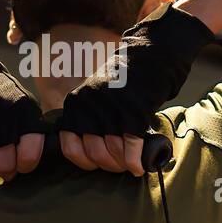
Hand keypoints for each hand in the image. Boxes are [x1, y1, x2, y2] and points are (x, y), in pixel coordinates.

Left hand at [58, 3, 215, 174]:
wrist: (152, 55)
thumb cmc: (124, 81)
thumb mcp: (94, 94)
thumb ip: (86, 120)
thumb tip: (88, 156)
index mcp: (75, 102)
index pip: (69, 146)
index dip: (85, 162)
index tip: (97, 164)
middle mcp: (90, 106)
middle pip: (94, 154)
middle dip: (108, 166)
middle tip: (119, 167)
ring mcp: (112, 108)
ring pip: (114, 153)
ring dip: (124, 165)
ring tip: (131, 165)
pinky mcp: (135, 111)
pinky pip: (132, 146)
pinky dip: (136, 161)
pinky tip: (140, 167)